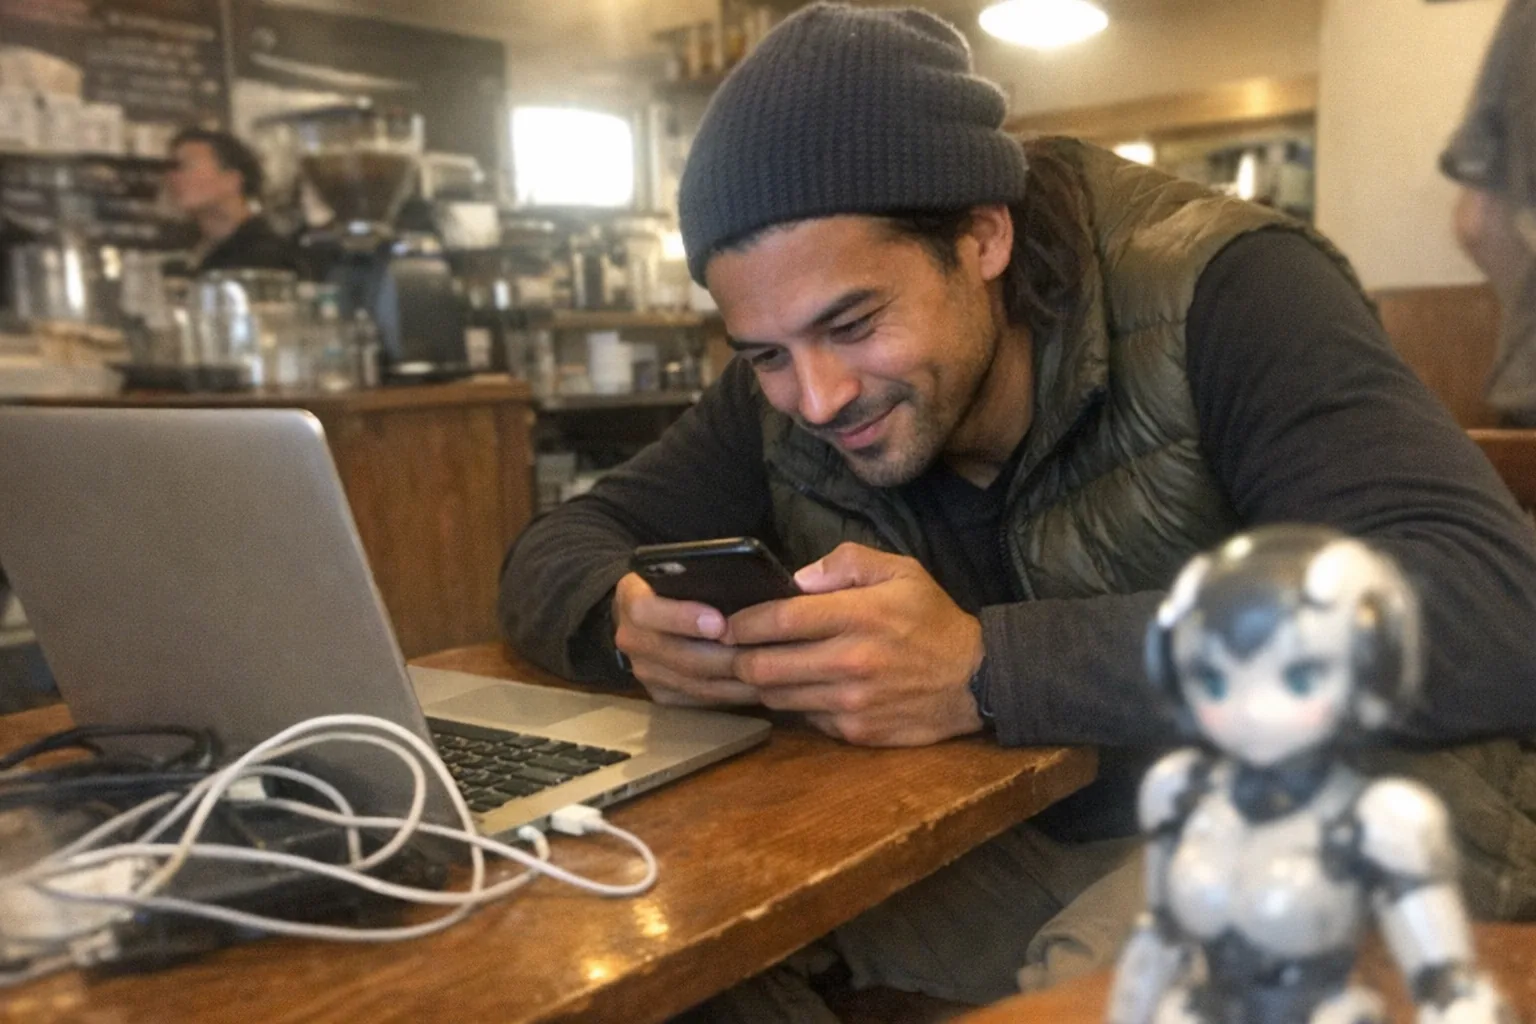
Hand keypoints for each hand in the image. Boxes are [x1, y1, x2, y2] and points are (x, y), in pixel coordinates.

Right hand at [612, 572, 760, 706]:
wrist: (649, 611)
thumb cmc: (677, 583)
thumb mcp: (681, 569)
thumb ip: (702, 575)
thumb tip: (747, 582)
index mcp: (631, 596)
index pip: (645, 610)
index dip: (682, 618)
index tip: (719, 623)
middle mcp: (630, 637)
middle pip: (677, 655)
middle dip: (722, 657)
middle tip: (761, 655)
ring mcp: (643, 670)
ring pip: (692, 683)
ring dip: (733, 681)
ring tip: (769, 673)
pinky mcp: (659, 693)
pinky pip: (698, 699)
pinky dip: (731, 694)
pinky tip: (758, 686)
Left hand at [724, 542, 985, 745]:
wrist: (977, 681)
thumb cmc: (933, 620)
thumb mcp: (901, 571)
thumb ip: (847, 562)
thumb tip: (798, 579)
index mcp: (859, 616)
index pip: (780, 619)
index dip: (742, 622)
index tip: (725, 621)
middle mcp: (850, 662)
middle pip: (764, 666)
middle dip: (736, 658)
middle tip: (727, 649)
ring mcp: (851, 703)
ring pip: (777, 697)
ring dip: (758, 684)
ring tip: (751, 667)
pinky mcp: (856, 732)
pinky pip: (805, 719)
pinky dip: (794, 704)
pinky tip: (795, 689)